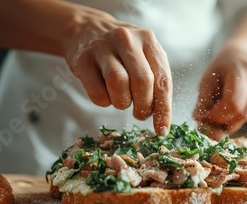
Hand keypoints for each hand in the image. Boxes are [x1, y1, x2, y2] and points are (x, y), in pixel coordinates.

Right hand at [65, 9, 171, 135]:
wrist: (86, 29)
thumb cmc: (121, 51)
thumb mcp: (143, 56)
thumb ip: (156, 81)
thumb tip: (163, 120)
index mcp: (148, 40)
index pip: (162, 80)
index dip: (164, 109)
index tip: (162, 130)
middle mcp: (127, 40)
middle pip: (142, 81)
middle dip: (143, 106)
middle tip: (139, 113)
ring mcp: (102, 47)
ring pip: (118, 84)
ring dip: (122, 103)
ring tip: (122, 101)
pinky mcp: (82, 59)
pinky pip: (96, 92)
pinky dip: (104, 102)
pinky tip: (105, 95)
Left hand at [193, 42, 246, 139]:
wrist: (241, 54)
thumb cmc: (221, 68)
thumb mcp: (208, 80)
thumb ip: (203, 101)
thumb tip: (200, 122)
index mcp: (242, 68)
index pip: (232, 103)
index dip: (218, 116)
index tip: (206, 119)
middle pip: (243, 112)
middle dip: (225, 122)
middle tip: (213, 123)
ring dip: (233, 121)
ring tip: (223, 112)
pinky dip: (244, 116)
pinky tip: (237, 105)